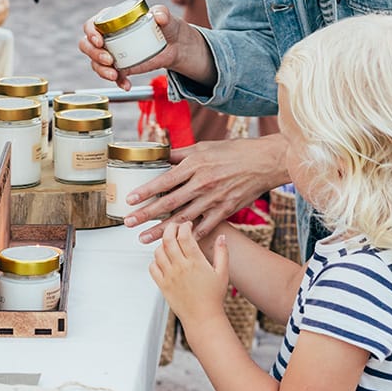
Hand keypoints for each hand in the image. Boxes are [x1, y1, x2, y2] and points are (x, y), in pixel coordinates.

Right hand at [78, 4, 178, 90]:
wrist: (174, 44)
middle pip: (87, 45)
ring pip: (95, 62)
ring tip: (115, 75)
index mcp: (112, 20)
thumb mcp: (164, 15)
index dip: (91, 32)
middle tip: (109, 60)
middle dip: (93, 54)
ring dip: (101, 70)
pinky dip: (118, 82)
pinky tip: (126, 85)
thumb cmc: (165, 25)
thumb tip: (159, 16)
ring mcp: (112, 53)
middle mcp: (107, 36)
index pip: (92, 25)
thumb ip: (162, 12)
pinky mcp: (121, 67)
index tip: (99, 41)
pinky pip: (112, 76)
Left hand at [124, 134, 288, 242]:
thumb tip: (162, 155)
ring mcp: (214, 199)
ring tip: (144, 238)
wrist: (263, 162)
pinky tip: (176, 243)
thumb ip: (182, 154)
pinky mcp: (225, 210)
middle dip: (146, 214)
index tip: (130, 199)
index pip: (164, 180)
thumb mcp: (204, 146)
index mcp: (195, 165)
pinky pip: (204, 227)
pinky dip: (190, 236)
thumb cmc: (234, 151)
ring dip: (161, 231)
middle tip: (128, 222)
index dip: (146, 191)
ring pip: (182, 219)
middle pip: (169, 203)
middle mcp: (202, 183)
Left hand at [149, 221, 228, 324]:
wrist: (203, 318)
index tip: (188, 225)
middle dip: (170, 228)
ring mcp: (170, 276)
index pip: (184, 236)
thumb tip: (221, 237)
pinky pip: (152, 267)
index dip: (184, 226)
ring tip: (170, 243)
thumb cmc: (213, 297)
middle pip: (168, 239)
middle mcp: (180, 267)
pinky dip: (155, 260)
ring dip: (162, 244)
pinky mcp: (163, 285)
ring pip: (158, 252)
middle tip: (175, 227)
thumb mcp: (223, 272)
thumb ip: (222, 252)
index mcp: (195, 262)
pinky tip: (163, 259)